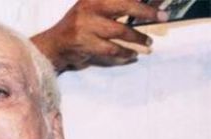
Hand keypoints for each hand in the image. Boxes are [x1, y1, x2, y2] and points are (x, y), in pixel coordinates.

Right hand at [31, 0, 167, 72]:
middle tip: (163, 17)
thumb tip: (149, 4)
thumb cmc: (78, 26)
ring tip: (148, 43)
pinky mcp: (85, 44)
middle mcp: (89, 8)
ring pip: (119, 31)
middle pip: (125, 6)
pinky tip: (131, 55)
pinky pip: (110, 49)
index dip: (142, 2)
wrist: (54, 46)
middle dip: (146, 11)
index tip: (161, 2)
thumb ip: (117, 7)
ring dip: (137, 38)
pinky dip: (124, 53)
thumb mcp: (94, 8)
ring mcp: (86, 26)